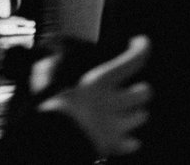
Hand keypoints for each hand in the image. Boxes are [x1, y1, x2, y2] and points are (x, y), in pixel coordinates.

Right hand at [40, 36, 150, 156]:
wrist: (55, 142)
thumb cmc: (49, 107)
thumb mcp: (44, 77)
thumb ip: (51, 67)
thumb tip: (51, 60)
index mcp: (101, 80)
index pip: (134, 59)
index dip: (141, 48)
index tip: (140, 42)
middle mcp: (115, 101)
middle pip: (145, 92)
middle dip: (140, 90)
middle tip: (131, 89)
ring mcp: (116, 125)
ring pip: (141, 116)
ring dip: (134, 114)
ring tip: (124, 113)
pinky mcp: (113, 145)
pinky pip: (131, 144)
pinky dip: (128, 142)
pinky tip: (123, 140)